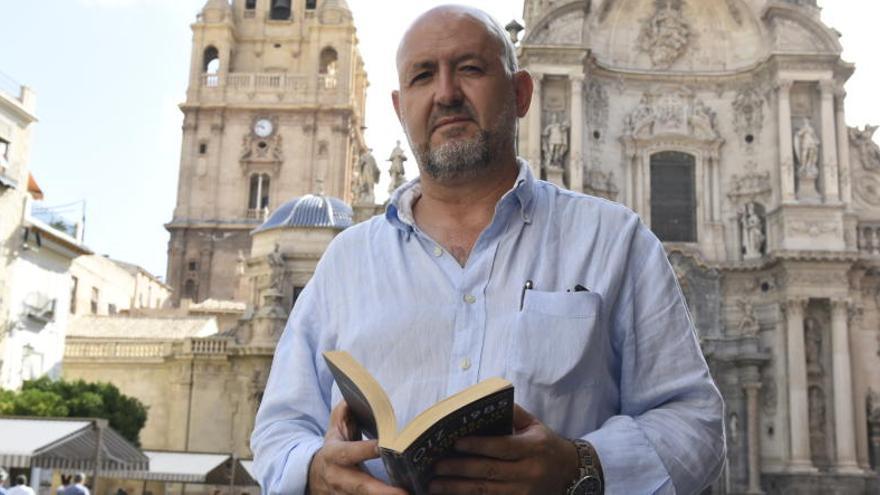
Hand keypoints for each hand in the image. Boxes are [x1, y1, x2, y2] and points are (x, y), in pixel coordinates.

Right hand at [307, 402, 407, 494]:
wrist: (314, 477)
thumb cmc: (333, 449)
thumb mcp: (334, 429)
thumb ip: (344, 413)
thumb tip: (354, 397)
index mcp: (334, 455)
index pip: (350, 452)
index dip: (365, 450)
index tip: (384, 447)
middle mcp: (339, 478)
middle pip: (361, 486)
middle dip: (382, 492)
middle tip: (404, 493)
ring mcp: (345, 494)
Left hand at [429, 404, 578, 494]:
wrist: (571, 473)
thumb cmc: (546, 444)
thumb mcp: (534, 425)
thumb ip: (512, 413)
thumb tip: (485, 402)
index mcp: (533, 447)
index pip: (501, 447)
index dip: (477, 446)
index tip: (455, 443)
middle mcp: (529, 471)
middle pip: (489, 471)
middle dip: (459, 469)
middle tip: (435, 466)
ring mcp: (524, 492)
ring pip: (486, 491)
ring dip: (457, 489)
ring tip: (434, 485)